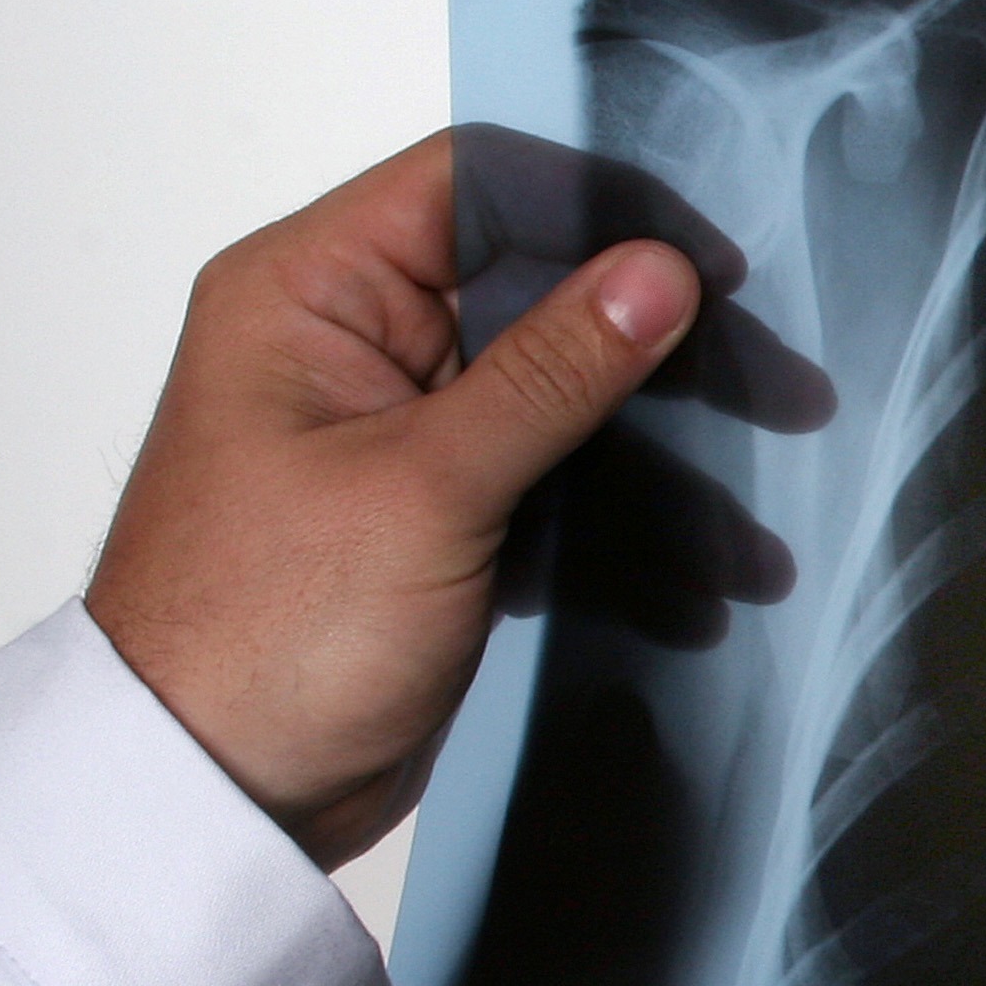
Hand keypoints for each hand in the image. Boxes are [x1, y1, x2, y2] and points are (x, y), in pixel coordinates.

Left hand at [86, 128, 831, 870]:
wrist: (207, 800)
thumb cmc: (259, 636)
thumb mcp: (426, 487)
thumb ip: (552, 374)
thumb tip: (657, 273)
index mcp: (311, 291)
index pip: (476, 185)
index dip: (600, 210)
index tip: (711, 268)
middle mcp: (352, 345)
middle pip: (538, 294)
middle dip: (660, 351)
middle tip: (778, 394)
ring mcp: (397, 436)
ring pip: (560, 401)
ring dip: (660, 458)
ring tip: (754, 526)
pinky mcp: (434, 521)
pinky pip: (550, 487)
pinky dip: (622, 528)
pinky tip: (699, 580)